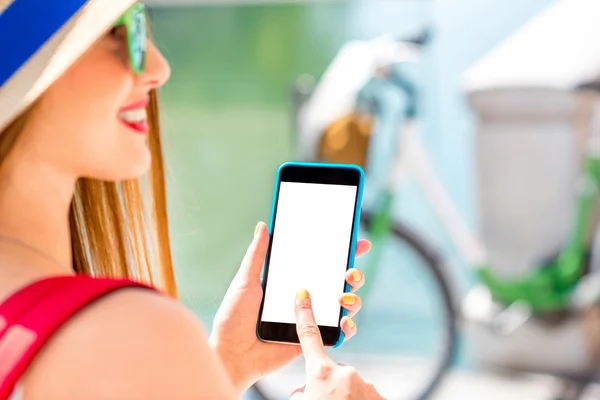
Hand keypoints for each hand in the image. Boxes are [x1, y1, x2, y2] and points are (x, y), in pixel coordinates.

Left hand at [208, 222, 370, 393]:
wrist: (231, 355)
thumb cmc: (233, 318)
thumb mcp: (245, 281)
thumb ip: (257, 255)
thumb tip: (263, 226)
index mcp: (290, 282)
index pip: (321, 264)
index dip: (341, 254)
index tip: (356, 242)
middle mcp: (305, 299)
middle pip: (339, 283)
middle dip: (353, 275)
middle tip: (350, 273)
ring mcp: (311, 319)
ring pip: (345, 306)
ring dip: (353, 299)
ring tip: (343, 298)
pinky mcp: (313, 339)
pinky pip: (338, 333)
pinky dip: (348, 327)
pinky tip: (343, 320)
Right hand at [290, 289, 385, 398]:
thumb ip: (303, 390)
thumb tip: (305, 389)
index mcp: (321, 373)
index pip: (309, 336)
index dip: (305, 314)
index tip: (303, 295)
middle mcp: (344, 373)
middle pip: (335, 370)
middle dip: (332, 383)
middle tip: (330, 398)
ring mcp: (365, 384)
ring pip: (352, 385)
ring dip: (346, 397)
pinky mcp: (381, 396)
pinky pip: (367, 395)